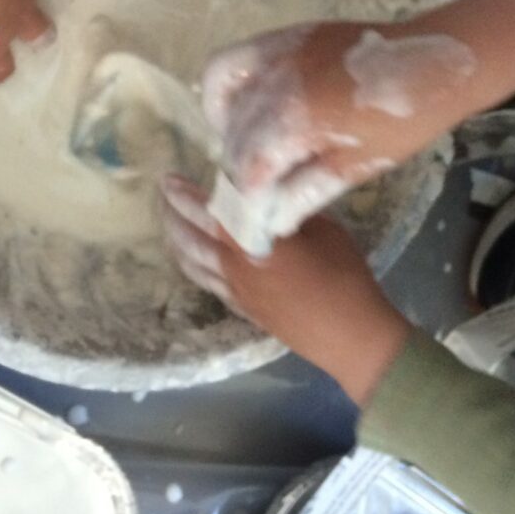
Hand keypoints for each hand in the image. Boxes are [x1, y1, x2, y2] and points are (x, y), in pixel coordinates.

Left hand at [162, 178, 410, 405]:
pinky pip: (209, 284)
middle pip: (191, 236)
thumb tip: (271, 195)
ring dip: (177, 240)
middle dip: (173, 213)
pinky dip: (194, 268)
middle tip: (163, 193)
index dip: (187, 193)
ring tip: (169, 223)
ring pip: (194, 263)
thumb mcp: (323, 227)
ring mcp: (236, 292)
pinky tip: (193, 261)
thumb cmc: (343, 275)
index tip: (171, 177)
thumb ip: (289, 209)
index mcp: (250, 240)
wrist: (351, 336)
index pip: (208, 210)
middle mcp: (234, 265)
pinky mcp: (245, 310)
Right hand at [199, 20, 480, 233]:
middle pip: (234, 131)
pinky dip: (228, 85)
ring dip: (224, 121)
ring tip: (244, 144)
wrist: (434, 62)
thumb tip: (271, 220)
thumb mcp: (357, 165)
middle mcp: (277, 80)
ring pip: (222, 88)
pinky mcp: (286, 35)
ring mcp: (279, 51)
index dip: (248, 192)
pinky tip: (247, 108)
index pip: (250, 163)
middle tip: (257, 185)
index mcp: (299, 117)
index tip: (254, 213)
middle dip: (238, 164)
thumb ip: (306, 190)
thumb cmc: (404, 120)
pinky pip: (236, 58)